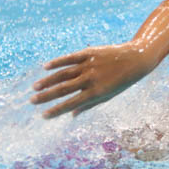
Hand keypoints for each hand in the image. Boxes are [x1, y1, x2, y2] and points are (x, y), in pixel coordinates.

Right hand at [30, 42, 154, 118]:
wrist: (137, 59)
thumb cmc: (121, 81)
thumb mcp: (108, 95)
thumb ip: (89, 105)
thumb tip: (71, 116)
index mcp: (96, 92)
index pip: (72, 104)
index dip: (56, 110)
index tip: (43, 116)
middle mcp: (91, 79)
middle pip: (64, 89)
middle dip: (46, 96)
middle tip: (32, 101)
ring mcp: (89, 65)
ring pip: (64, 74)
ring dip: (48, 81)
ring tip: (35, 87)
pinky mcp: (89, 53)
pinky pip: (70, 58)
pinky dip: (57, 62)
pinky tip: (45, 67)